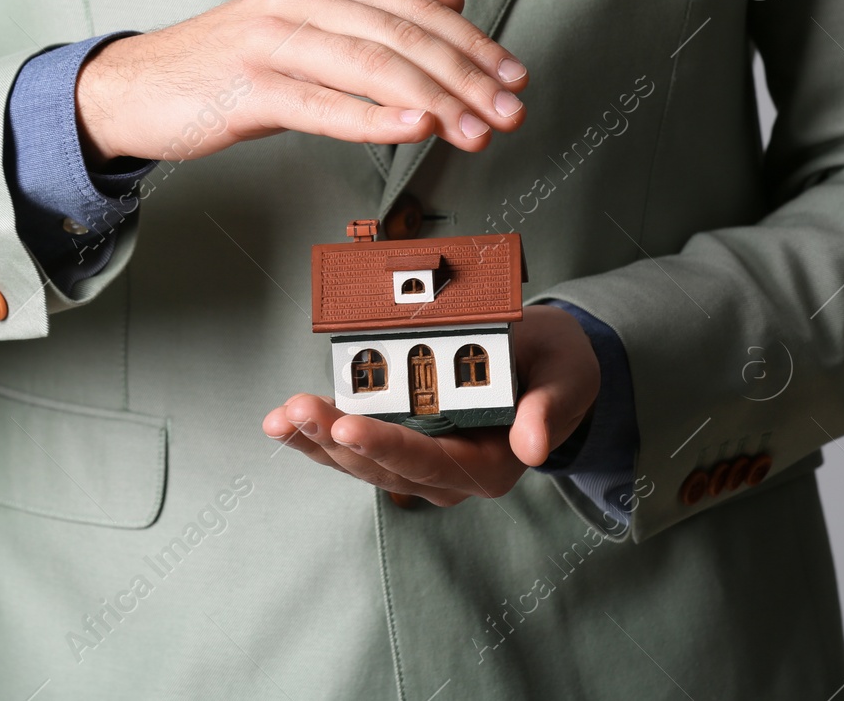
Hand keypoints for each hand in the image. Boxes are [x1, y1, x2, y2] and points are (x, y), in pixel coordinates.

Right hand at [75, 0, 527, 167]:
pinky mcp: (247, 87)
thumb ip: (377, 14)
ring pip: (372, 68)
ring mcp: (271, 41)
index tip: (514, 77)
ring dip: (435, 101)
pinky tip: (414, 129)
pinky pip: (322, 103)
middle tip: (510, 112)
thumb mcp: (308, 27)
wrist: (136, 87)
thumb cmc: (226, 64)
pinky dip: (374, 118)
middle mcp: (301, 1)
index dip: (474, 45)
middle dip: (467, 78)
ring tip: (476, 130)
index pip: (415, 11)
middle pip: (403, 38)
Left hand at [261, 305, 599, 505]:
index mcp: (490, 465)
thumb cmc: (553, 368)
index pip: (431, 462)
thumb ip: (548, 411)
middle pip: (382, 466)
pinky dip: (318, 434)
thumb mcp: (565, 378)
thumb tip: (533, 448)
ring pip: (359, 463)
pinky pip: (353, 447)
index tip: (350, 427)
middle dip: (334, 439)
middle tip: (295, 411)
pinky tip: (284, 421)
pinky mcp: (398, 446)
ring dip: (315, 440)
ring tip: (278, 418)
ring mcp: (418, 465)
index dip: (387, 446)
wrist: (546, 367)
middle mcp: (448, 477)